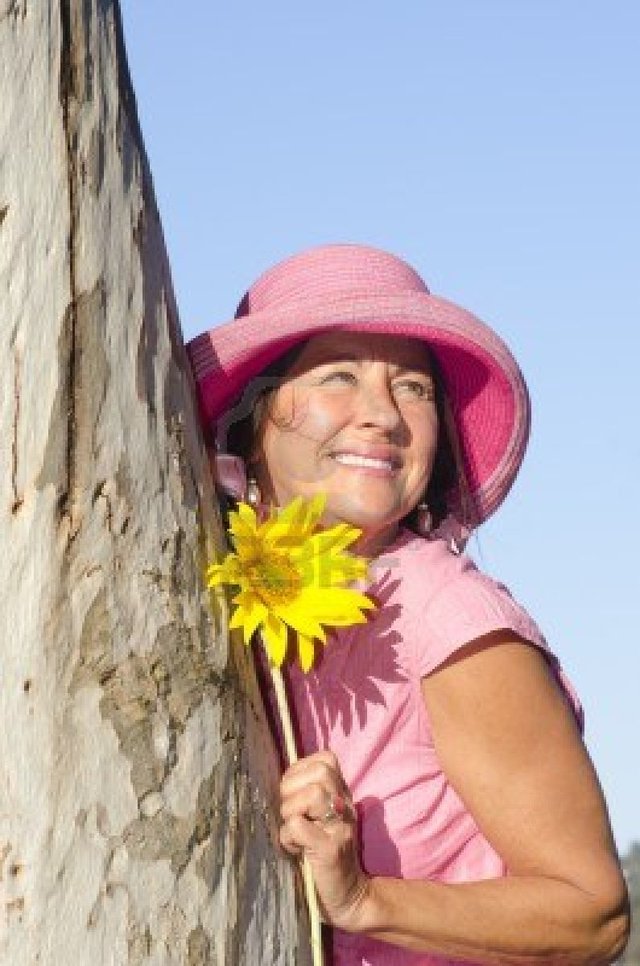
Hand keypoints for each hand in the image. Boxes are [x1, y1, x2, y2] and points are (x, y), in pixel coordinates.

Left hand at [279, 749, 369, 930]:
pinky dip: (288, 838)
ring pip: (312, 794)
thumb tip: (277, 779)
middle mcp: (345, 806)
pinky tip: (295, 850)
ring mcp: (340, 826)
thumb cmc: (323, 857)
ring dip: (290, 811)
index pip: (325, 759)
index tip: (292, 792)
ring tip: (293, 831)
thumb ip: (307, 797)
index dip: (301, 769)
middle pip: (320, 771)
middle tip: (290, 812)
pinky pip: (298, 827)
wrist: (349, 897)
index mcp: (341, 795)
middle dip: (292, 787)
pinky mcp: (331, 849)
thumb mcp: (320, 820)